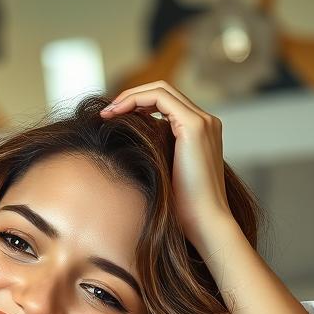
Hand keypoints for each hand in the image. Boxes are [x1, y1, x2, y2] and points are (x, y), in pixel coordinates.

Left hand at [101, 81, 233, 249]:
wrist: (204, 224)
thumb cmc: (183, 210)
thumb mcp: (164, 175)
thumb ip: (155, 154)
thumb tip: (128, 144)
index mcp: (201, 133)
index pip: (167, 104)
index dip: (138, 106)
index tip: (114, 120)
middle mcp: (206, 122)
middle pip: (164, 91)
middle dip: (132, 97)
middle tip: (107, 114)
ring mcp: (203, 122)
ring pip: (162, 89)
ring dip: (131, 97)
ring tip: (108, 114)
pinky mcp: (195, 126)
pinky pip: (160, 97)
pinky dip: (136, 100)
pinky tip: (117, 114)